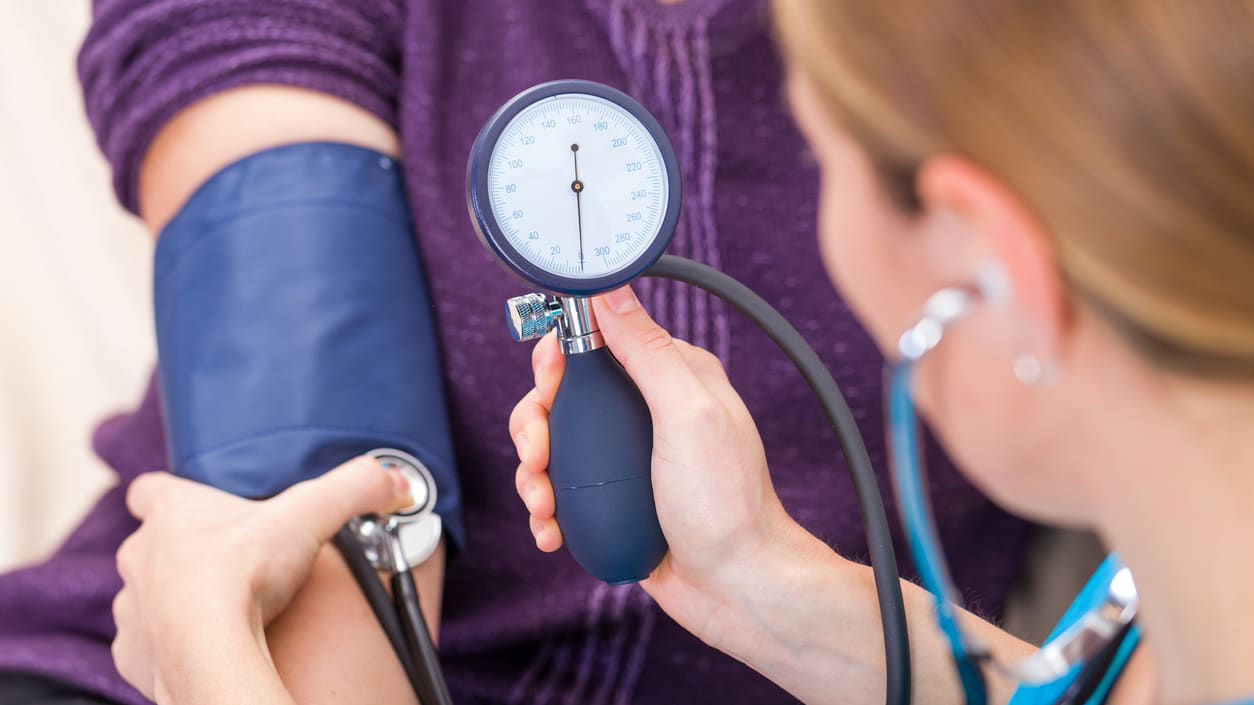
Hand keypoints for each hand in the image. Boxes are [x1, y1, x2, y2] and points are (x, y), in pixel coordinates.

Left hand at [111, 456, 412, 702]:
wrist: (207, 651)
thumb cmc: (244, 574)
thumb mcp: (311, 513)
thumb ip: (356, 487)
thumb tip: (398, 480)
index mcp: (173, 514)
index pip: (150, 489)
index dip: (171, 495)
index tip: (196, 506)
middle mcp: (141, 556)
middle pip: (153, 544)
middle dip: (185, 552)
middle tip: (232, 563)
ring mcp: (132, 607)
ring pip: (148, 595)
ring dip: (176, 600)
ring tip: (222, 609)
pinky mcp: (134, 654)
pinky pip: (148, 644)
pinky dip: (173, 644)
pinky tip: (207, 645)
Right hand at [509, 285, 800, 651]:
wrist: (738, 589)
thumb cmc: (727, 505)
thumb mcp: (688, 415)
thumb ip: (647, 351)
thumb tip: (609, 290)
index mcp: (671, 376)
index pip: (597, 340)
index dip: (558, 358)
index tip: (549, 385)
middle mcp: (646, 412)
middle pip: (563, 396)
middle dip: (535, 425)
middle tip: (540, 455)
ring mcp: (627, 458)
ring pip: (554, 446)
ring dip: (534, 474)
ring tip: (543, 505)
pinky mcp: (613, 498)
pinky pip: (563, 491)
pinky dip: (546, 510)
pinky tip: (551, 531)